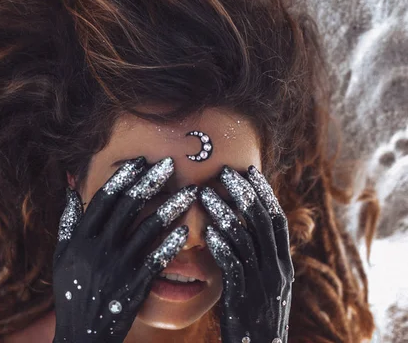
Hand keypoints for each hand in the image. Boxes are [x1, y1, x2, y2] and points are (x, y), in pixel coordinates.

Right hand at [52, 156, 198, 342]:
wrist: (82, 334)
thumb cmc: (71, 293)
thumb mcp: (61, 256)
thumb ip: (67, 222)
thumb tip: (70, 190)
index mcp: (80, 239)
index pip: (103, 199)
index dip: (122, 177)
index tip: (139, 161)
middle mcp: (99, 249)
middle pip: (128, 206)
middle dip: (151, 181)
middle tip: (170, 163)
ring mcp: (118, 268)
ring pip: (148, 229)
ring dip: (171, 207)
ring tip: (190, 191)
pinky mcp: (135, 285)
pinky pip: (157, 259)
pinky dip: (171, 243)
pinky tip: (186, 230)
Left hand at [199, 165, 293, 342]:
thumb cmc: (255, 319)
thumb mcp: (263, 286)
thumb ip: (256, 258)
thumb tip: (239, 227)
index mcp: (283, 265)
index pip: (277, 221)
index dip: (264, 193)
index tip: (249, 170)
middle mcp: (277, 272)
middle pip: (263, 224)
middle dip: (244, 194)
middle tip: (224, 172)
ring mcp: (262, 287)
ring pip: (245, 242)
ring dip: (225, 214)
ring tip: (205, 195)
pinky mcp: (243, 301)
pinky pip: (234, 269)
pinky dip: (222, 248)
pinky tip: (207, 232)